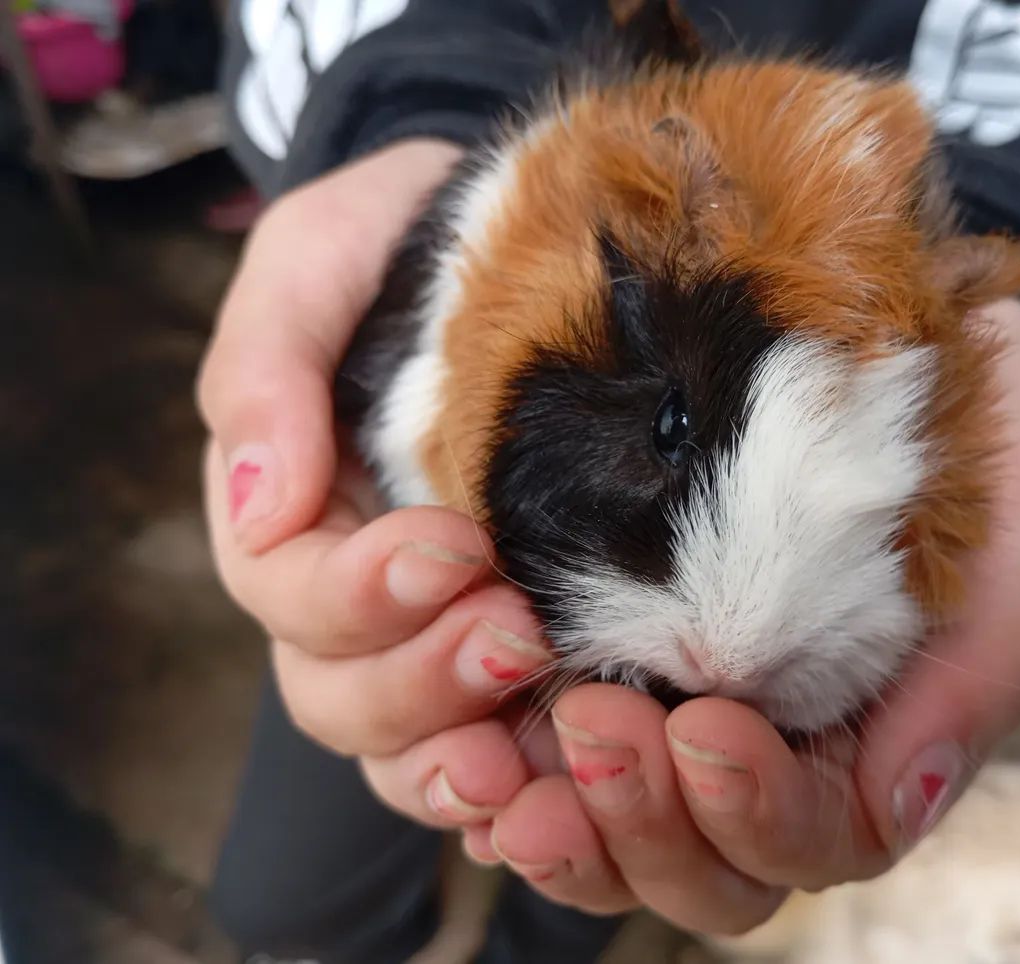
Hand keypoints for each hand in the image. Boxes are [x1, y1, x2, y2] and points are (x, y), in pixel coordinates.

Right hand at [199, 140, 556, 824]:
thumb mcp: (321, 257)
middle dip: (419, 678)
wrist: (520, 239)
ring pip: (401, 742)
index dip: (357, 593)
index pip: (289, 590)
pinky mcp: (510, 643)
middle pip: (338, 690)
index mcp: (290, 505)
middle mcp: (348, 586)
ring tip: (525, 750)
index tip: (451, 546)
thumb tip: (259, 498)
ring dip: (455, 752)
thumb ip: (268, 361)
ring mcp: (425, 628)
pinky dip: (509, 780)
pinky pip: (485, 747)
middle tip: (515, 632)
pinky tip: (555, 777)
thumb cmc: (407, 238)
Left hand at [462, 298, 1019, 934]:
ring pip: (612, 843)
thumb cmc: (964, 417)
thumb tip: (908, 795)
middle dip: (648, 822)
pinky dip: (495, 771)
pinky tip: (468, 742)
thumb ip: (987, 654)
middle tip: (599, 724)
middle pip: (707, 870)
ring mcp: (677, 711)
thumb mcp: (1018, 510)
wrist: (877, 321)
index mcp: (872, 736)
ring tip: (507, 758)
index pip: (823, 837)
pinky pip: (535, 761)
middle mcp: (771, 745)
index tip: (710, 727)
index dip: (763, 814)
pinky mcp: (597, 657)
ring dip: (564, 821)